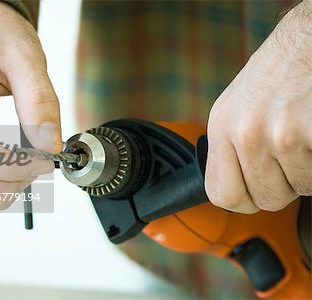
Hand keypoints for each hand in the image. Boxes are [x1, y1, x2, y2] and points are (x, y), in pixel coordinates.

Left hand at [205, 2, 311, 212]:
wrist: (311, 38)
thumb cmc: (279, 72)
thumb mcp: (238, 107)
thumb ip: (231, 148)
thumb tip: (235, 187)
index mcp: (222, 126)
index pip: (222, 195)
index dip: (245, 199)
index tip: (256, 191)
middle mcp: (245, 131)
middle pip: (266, 199)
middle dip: (283, 184)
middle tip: (288, 153)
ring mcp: (279, 133)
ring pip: (301, 188)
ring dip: (307, 168)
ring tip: (303, 132)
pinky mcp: (310, 132)